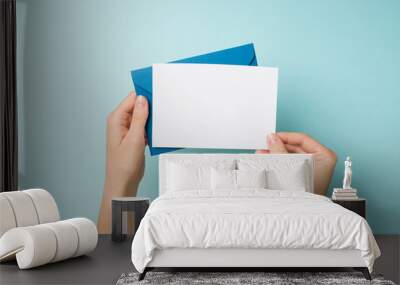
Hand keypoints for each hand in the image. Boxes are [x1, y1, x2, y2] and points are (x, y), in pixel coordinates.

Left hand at [98, 92, 147, 232]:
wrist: (123, 183)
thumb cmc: (123, 165)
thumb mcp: (134, 139)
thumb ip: (139, 118)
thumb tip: (142, 99)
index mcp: (116, 119)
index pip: (132, 98)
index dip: (145, 94)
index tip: (158, 91)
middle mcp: (120, 122)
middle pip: (137, 106)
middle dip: (150, 107)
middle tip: (163, 108)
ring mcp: (127, 130)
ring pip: (142, 116)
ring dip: (151, 119)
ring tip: (161, 122)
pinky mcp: (133, 137)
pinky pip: (144, 126)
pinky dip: (151, 128)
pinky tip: (157, 132)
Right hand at [256, 132, 336, 195]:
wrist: (303, 213)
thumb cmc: (303, 191)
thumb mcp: (287, 163)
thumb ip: (278, 148)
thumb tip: (272, 138)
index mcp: (325, 155)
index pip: (302, 138)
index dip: (285, 136)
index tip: (273, 136)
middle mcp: (322, 161)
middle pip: (297, 147)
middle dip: (279, 145)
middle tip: (267, 145)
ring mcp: (315, 169)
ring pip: (293, 155)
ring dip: (278, 153)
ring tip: (264, 153)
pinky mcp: (307, 176)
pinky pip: (293, 163)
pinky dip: (281, 161)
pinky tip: (269, 160)